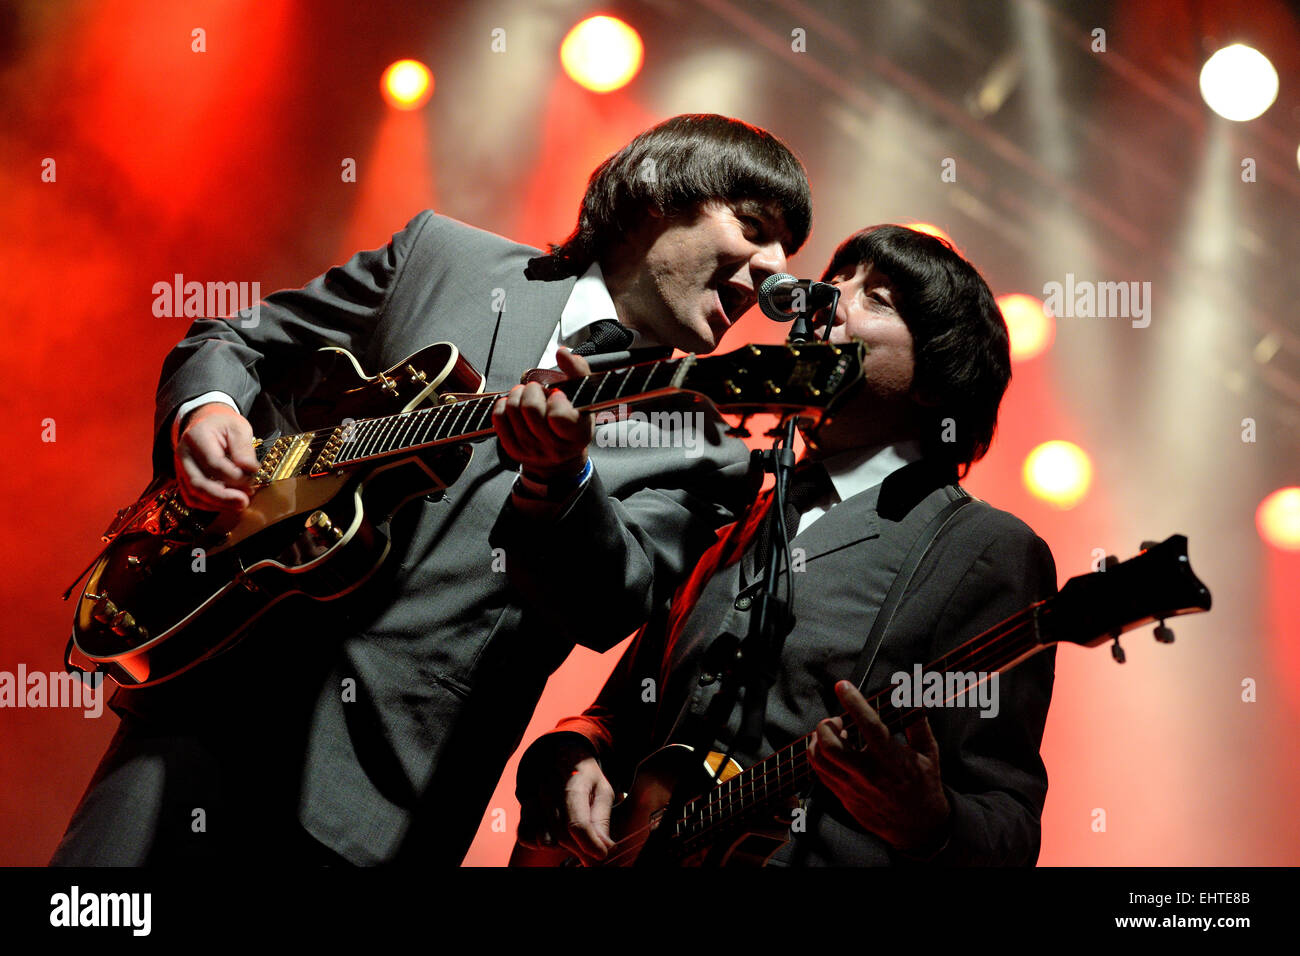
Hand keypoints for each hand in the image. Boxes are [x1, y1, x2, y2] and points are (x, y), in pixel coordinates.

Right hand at [173, 403, 258, 510]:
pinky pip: (192, 498)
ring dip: (218, 504)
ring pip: (193, 494)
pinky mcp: (183, 479)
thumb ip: (244, 449)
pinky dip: (210, 505)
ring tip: (239, 504)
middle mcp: (183, 454)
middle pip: (198, 483)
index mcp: (197, 437)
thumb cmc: (224, 425)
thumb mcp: (238, 428)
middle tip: (244, 501)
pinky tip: (227, 504)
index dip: (234, 475)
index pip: (213, 463)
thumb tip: (250, 470)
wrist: (206, 423)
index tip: (251, 477)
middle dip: (223, 496)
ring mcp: (180, 468)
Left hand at [492, 349, 594, 481]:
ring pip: (512, 410)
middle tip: (539, 391)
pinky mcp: (514, 449)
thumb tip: (562, 352)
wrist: (562, 455)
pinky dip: (504, 405)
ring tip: (528, 396)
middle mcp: (554, 447)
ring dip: (518, 395)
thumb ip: (578, 371)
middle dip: (533, 390)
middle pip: (530, 409)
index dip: (555, 399)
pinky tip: (516, 405)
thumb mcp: (585, 398)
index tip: (558, 396)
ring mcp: (532, 450)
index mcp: (577, 434)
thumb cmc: (575, 421)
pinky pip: (499, 418)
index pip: (558, 416)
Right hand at [517, 740, 616, 864]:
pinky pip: (527, 838)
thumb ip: (602, 820)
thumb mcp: (602, 792)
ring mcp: (534, 800)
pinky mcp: (523, 810)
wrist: (561, 757)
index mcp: (575, 784)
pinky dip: (540, 842)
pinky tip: (554, 832)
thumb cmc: (585, 778)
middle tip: (593, 846)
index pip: (578, 824)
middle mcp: (550, 791)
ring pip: (546, 840)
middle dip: (580, 848)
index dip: (589, 844)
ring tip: (573, 832)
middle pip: (562, 837)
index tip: (601, 854)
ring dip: (562, 845)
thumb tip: (606, 848)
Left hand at [808, 680, 950, 853]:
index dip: (853, 702)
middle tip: (837, 719)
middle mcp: (869, 774)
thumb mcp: (928, 752)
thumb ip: (917, 722)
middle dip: (827, 724)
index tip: (843, 686)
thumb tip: (910, 695)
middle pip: (831, 744)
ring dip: (819, 739)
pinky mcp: (845, 798)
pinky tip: (831, 750)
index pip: (868, 725)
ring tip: (832, 733)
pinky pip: (820, 774)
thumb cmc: (924, 786)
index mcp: (891, 760)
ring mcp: (853, 788)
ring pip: (820, 760)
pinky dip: (819, 756)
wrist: (918, 827)